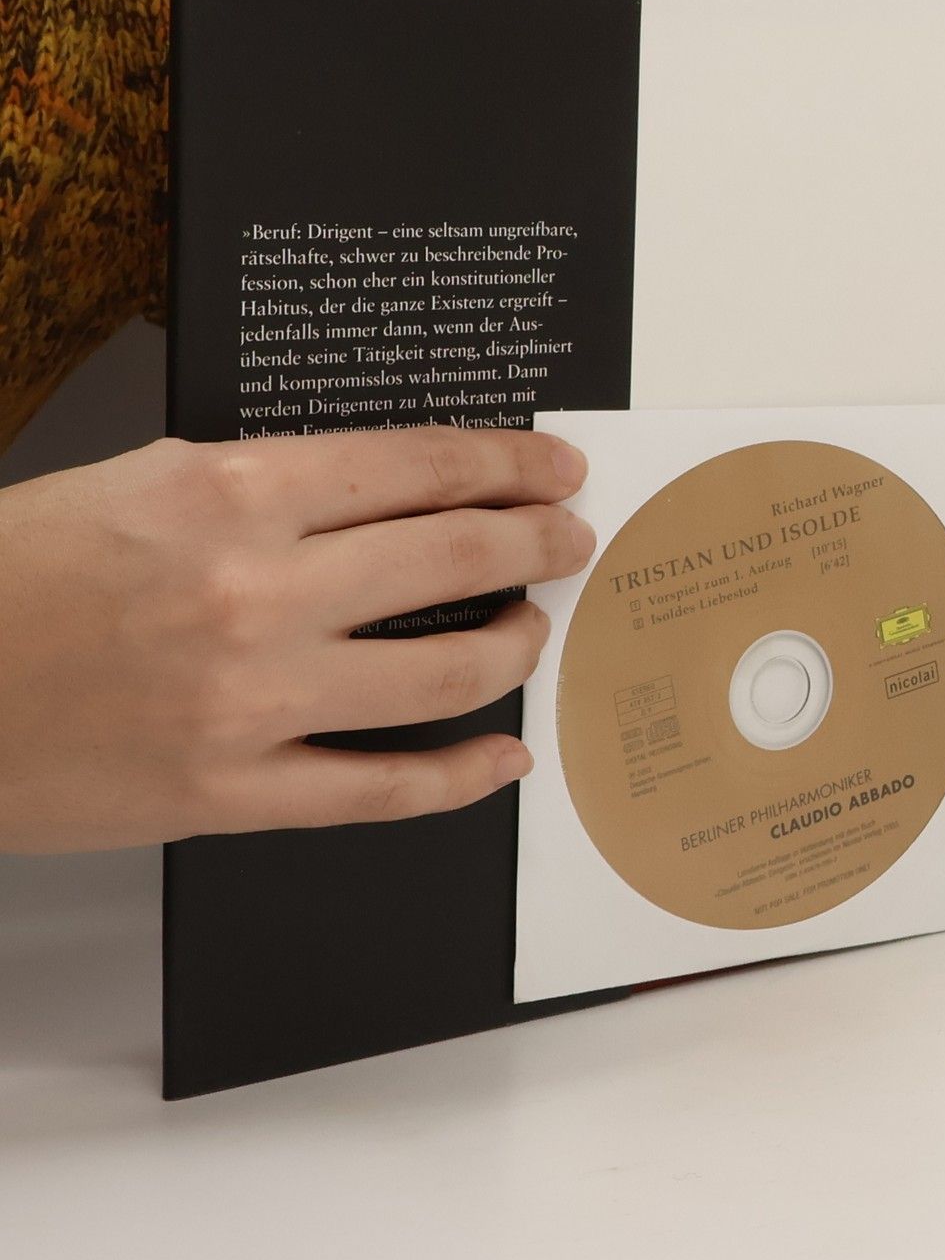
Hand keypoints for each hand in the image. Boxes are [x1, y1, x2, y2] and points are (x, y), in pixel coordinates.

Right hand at [0, 426, 594, 851]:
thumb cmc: (20, 572)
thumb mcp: (147, 481)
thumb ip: (275, 484)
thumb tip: (396, 490)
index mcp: (231, 492)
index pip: (420, 466)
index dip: (509, 464)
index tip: (554, 469)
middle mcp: (257, 591)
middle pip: (457, 554)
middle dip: (540, 540)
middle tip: (574, 538)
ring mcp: (251, 700)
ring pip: (447, 671)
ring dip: (517, 642)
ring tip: (534, 624)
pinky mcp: (231, 794)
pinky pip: (385, 791)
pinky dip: (464, 775)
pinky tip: (504, 754)